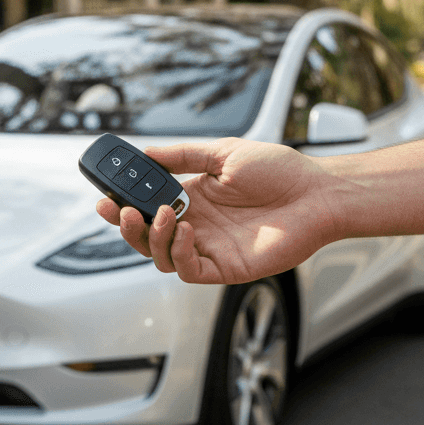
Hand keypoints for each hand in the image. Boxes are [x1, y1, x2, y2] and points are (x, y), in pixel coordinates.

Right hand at [95, 138, 342, 284]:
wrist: (319, 193)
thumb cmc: (280, 171)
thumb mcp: (223, 153)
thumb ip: (182, 157)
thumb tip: (146, 153)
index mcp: (192, 198)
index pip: (146, 206)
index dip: (122, 205)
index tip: (104, 196)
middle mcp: (196, 225)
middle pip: (146, 236)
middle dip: (125, 226)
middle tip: (118, 211)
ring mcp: (209, 248)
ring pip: (160, 256)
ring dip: (151, 238)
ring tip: (161, 215)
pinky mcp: (225, 267)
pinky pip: (187, 270)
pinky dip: (177, 254)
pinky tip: (185, 231)